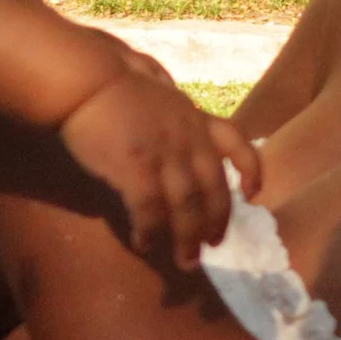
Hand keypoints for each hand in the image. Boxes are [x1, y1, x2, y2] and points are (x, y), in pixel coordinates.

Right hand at [57, 69, 260, 268]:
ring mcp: (165, 154)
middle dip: (216, 221)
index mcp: (195, 119)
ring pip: (187, 207)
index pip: (237, 143)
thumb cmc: (113, 81)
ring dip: (188, 238)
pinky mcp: (137, 168)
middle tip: (212, 246)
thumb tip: (178, 129)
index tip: (254, 194)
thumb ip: (174, 115)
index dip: (251, 170)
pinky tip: (144, 244)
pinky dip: (151, 232)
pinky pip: (150, 210)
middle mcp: (188, 138)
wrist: (87, 79)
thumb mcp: (159, 92)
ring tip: (186, 261)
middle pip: (213, 188)